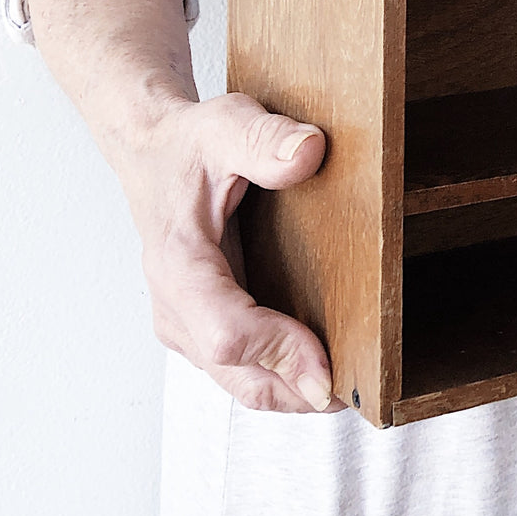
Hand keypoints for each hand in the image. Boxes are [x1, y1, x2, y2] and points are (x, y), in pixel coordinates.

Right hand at [121, 91, 341, 412]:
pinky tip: (327, 363)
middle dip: (300, 389)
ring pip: (243, 384)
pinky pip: (244, 370)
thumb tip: (309, 153)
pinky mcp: (202, 329)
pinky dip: (285, 376)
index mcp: (178, 266)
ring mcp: (187, 325)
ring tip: (355, 381)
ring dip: (296, 390)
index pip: (227, 335)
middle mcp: (176, 308)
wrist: (154, 153)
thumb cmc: (188, 143)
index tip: (333, 362)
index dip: (282, 354)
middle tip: (363, 390)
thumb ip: (264, 139)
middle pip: (240, 375)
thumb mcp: (225, 124)